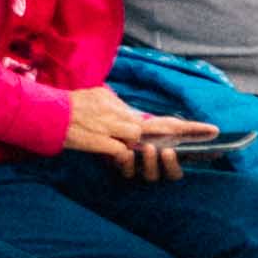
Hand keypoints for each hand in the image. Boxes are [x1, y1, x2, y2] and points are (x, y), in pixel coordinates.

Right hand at [60, 81, 200, 169]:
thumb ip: (117, 106)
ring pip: (141, 141)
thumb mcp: (97, 98)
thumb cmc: (70, 106)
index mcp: (123, 110)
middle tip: (211, 132)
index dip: (186, 125)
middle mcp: (122, 118)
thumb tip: (130, 114)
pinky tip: (118, 158)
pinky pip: (121, 154)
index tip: (211, 129)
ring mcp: (113, 130)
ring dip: (144, 150)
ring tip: (145, 150)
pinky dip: (122, 159)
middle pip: (160, 128)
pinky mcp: (101, 141)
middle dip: (187, 131)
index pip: (160, 119)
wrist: (47, 111)